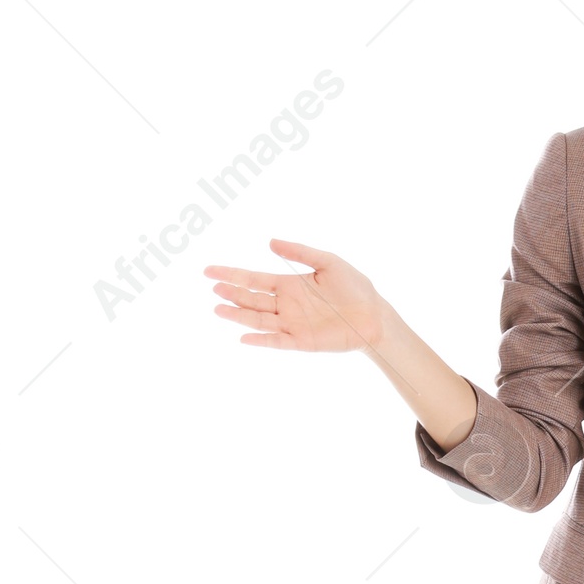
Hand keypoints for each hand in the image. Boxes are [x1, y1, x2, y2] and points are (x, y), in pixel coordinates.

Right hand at [203, 239, 385, 353]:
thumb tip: (270, 241)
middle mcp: (286, 305)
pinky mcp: (302, 341)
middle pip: (251, 299)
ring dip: (238, 315)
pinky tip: (243, 337)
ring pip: (259, 319)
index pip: (253, 279)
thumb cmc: (355, 287)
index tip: (209, 271)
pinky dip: (261, 340)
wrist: (374, 315)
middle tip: (213, 287)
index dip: (231, 274)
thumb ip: (300, 251)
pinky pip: (277, 341)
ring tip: (218, 309)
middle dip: (232, 293)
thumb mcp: (328, 261)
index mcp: (289, 284)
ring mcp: (292, 324)